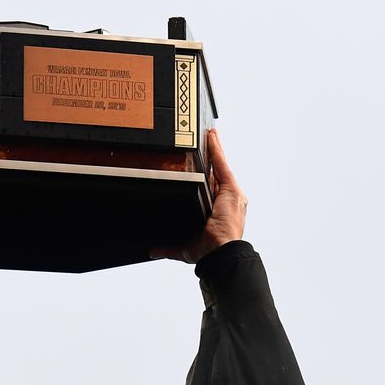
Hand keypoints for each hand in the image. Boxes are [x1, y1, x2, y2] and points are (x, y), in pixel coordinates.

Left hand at [151, 129, 246, 262]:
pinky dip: (216, 149)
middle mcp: (227, 200)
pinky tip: (211, 136)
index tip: (198, 165)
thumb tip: (153, 251)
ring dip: (215, 148)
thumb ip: (168, 247)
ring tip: (208, 133)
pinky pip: (221, 164)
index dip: (206, 176)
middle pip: (216, 173)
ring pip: (220, 165)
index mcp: (219, 211)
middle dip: (211, 157)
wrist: (220, 251)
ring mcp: (231, 193)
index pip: (210, 188)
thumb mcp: (185, 248)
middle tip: (204, 142)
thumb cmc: (210, 251)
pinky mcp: (231, 188)